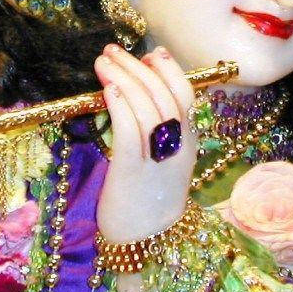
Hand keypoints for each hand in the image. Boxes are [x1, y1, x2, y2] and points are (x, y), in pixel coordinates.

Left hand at [94, 44, 197, 291]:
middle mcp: (177, 148)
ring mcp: (156, 160)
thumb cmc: (150, 195)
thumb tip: (143, 88)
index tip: (150, 54)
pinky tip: (109, 90)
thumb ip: (162, 127)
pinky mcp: (132, 173)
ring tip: (104, 63)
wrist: (146, 240)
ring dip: (125, 79)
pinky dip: (121, 107)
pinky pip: (130, 133)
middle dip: (137, 68)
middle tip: (113, 51)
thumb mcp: (166, 159)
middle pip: (163, 96)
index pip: (186, 95)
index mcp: (188, 142)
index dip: (169, 69)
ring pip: (147, 109)